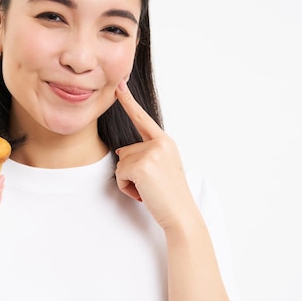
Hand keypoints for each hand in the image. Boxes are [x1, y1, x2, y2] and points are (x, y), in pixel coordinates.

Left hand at [114, 80, 194, 230]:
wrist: (181, 215)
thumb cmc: (170, 196)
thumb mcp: (160, 169)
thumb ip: (144, 155)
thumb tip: (121, 152)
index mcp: (165, 142)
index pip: (143, 119)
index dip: (129, 101)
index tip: (119, 85)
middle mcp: (160, 143)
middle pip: (126, 152)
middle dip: (131, 172)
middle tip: (152, 186)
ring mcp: (151, 153)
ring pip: (121, 164)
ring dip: (129, 182)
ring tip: (149, 190)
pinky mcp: (142, 165)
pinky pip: (120, 175)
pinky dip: (127, 188)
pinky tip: (144, 194)